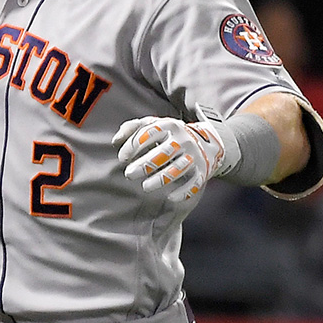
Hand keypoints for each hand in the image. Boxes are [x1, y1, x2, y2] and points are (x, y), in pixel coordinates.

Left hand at [113, 116, 228, 206]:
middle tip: (129, 174)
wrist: (207, 142)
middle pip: (163, 153)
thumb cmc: (169, 136)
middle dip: (144, 165)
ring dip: (160, 179)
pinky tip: (170, 197)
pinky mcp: (201, 171)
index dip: (133, 145)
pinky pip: (193, 183)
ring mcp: (193, 155)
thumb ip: (133, 128)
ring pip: (177, 169)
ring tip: (145, 187)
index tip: (122, 158)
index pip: (149, 133)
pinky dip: (183, 191)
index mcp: (169, 126)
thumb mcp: (153, 125)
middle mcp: (183, 140)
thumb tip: (115, 140)